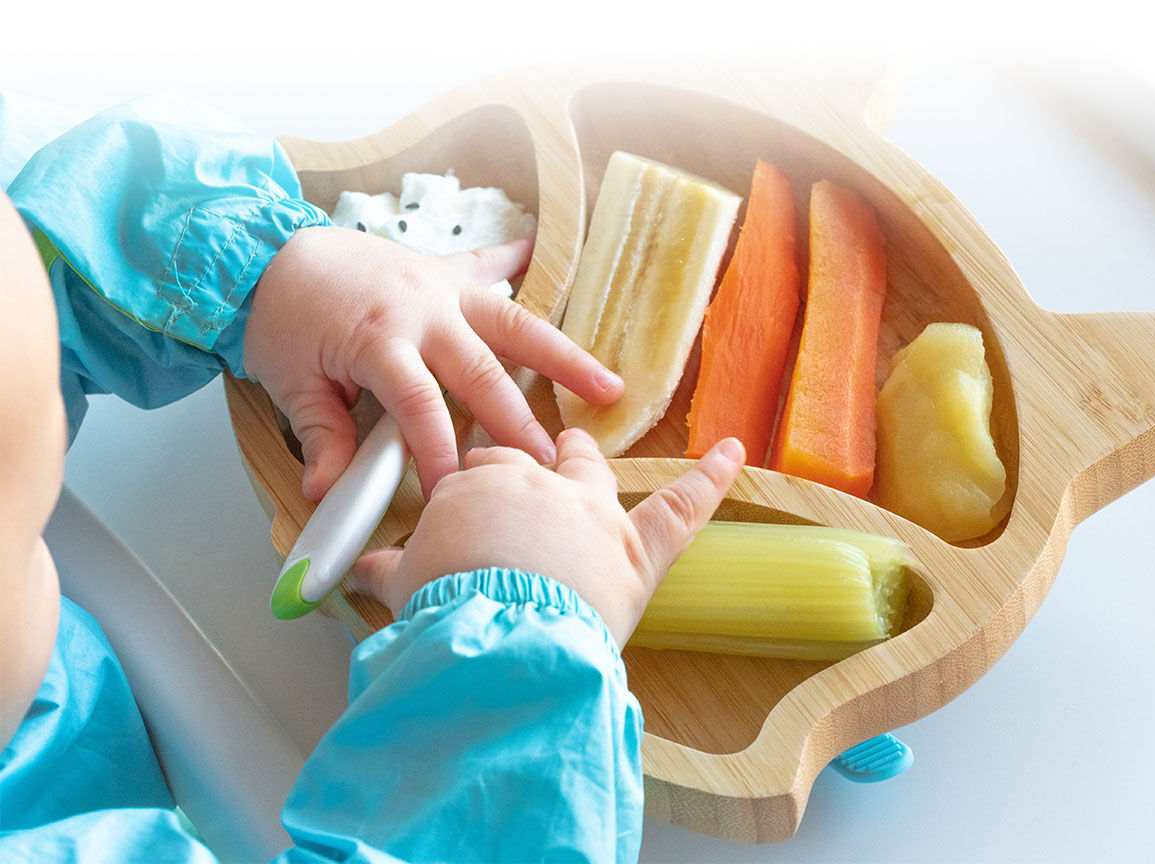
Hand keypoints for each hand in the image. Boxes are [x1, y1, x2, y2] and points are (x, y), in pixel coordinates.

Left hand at [243, 227, 623, 499]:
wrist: (264, 252)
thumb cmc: (280, 320)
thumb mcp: (291, 384)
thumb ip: (321, 437)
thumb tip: (328, 495)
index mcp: (381, 342)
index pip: (421, 408)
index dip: (440, 455)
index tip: (458, 493)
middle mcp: (423, 312)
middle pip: (483, 373)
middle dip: (519, 423)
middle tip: (552, 464)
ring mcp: (440, 288)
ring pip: (514, 323)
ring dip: (562, 356)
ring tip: (608, 386)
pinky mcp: (442, 272)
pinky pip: (487, 264)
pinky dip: (517, 258)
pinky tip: (544, 253)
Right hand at [350, 430, 745, 645]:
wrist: (494, 635)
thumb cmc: (445, 605)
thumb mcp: (403, 585)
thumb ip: (387, 571)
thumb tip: (359, 570)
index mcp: (478, 486)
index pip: (471, 469)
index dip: (466, 482)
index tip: (459, 493)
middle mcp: (535, 484)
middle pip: (527, 455)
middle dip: (520, 453)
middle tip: (514, 457)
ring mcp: (590, 510)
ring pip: (588, 467)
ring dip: (581, 454)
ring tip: (578, 439)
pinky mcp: (638, 547)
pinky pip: (681, 506)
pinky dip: (710, 479)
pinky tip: (734, 451)